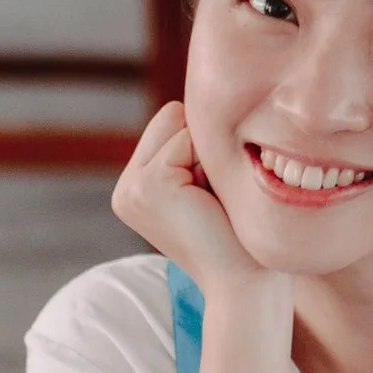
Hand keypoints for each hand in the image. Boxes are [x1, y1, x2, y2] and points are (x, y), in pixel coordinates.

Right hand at [112, 101, 273, 300]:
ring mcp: (132, 188)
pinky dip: (207, 164)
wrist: (245, 281)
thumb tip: (213, 91)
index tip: (212, 193)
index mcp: (136, 186)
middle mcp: (126, 188)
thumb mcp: (209, 183)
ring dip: (207, 155)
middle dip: (203, 146)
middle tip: (213, 197)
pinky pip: (187, 139)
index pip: (172, 119)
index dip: (204, 147)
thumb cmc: (240, 234)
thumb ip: (196, 149)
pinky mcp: (148, 186)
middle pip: (173, 114)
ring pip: (180, 123)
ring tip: (211, 200)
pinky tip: (209, 203)